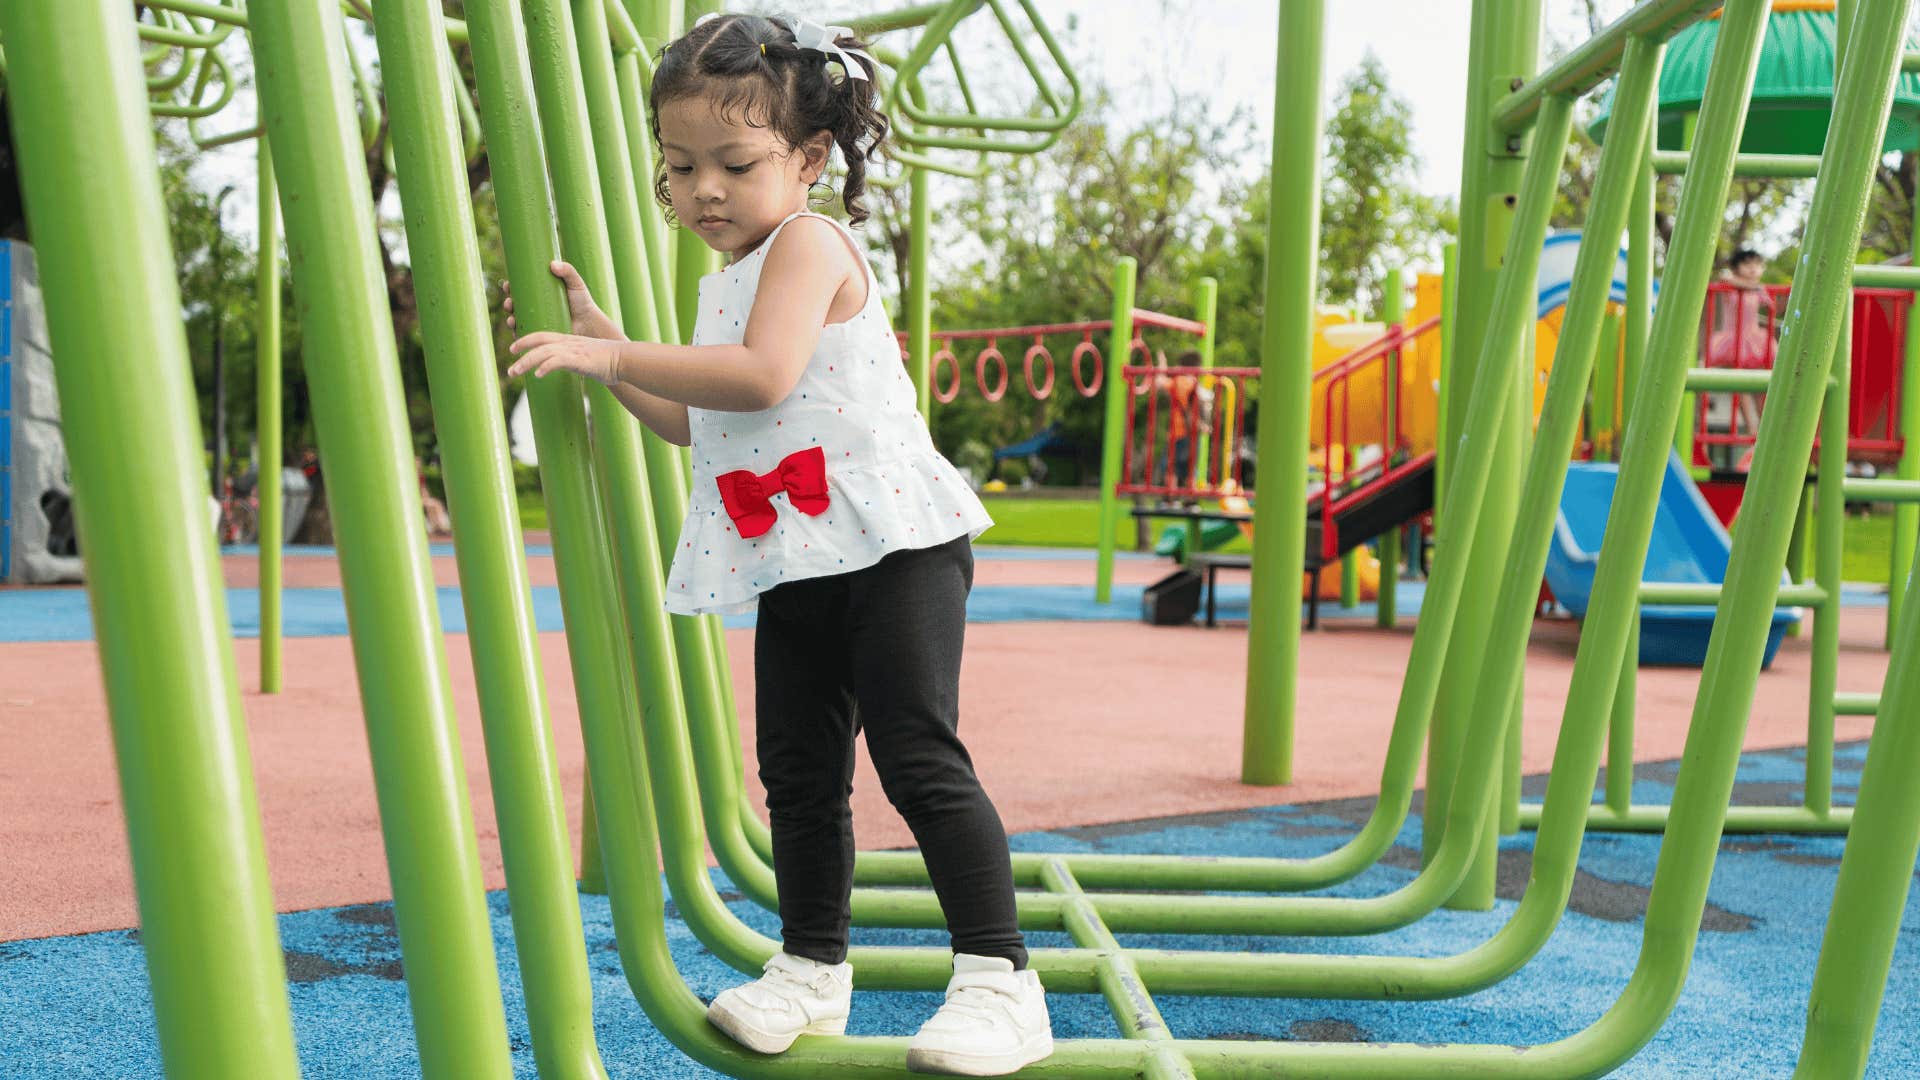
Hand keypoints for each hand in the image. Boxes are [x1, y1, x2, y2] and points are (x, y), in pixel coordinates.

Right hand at [502, 260, 622, 339]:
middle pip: (515, 305)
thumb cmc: (583, 302)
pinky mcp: (541, 335)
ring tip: (511, 318)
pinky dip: (517, 334)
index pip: (520, 290)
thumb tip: (552, 264)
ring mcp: (537, 322)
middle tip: (510, 302)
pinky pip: (525, 336)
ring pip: (517, 321)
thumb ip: (568, 271)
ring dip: (509, 319)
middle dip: (508, 304)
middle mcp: (535, 308)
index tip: (508, 285)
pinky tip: (515, 332)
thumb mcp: (575, 284)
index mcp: (539, 294)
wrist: (590, 324)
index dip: (510, 288)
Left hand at [508, 330, 624, 386]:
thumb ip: (574, 361)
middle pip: (538, 342)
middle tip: (509, 368)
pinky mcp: (580, 360)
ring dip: (526, 362)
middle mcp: (568, 343)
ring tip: (514, 372)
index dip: (526, 340)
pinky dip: (546, 366)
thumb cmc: (609, 362)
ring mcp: (574, 350)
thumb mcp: (586, 359)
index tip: (513, 348)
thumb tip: (568, 368)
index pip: (542, 336)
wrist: (625, 359)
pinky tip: (538, 375)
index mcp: (569, 341)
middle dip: (521, 352)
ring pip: (543, 352)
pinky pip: (558, 361)